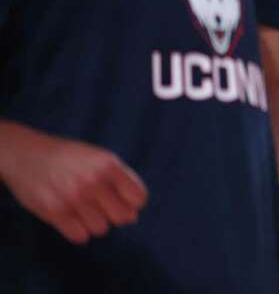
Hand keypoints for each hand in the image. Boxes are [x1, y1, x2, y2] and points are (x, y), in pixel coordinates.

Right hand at [0, 123, 147, 244]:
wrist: (27, 154)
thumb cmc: (70, 158)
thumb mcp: (100, 158)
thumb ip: (121, 181)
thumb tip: (134, 216)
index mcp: (109, 165)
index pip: (138, 198)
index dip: (133, 202)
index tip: (122, 199)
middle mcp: (93, 181)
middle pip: (122, 217)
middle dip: (115, 214)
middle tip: (100, 204)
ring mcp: (73, 197)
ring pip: (101, 228)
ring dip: (94, 222)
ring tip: (82, 208)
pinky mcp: (54, 212)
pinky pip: (80, 236)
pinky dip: (78, 231)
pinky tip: (71, 217)